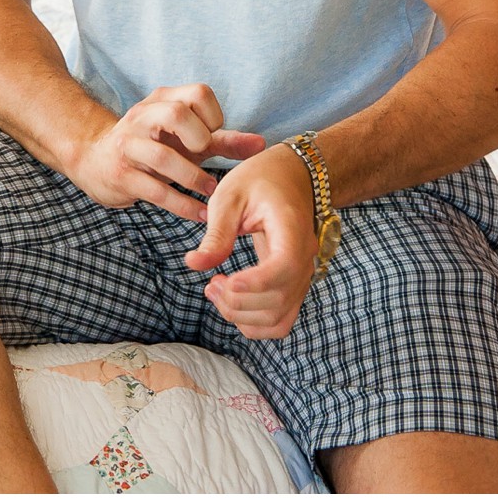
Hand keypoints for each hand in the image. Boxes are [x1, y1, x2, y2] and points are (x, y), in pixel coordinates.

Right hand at [72, 83, 264, 221]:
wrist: (95, 159)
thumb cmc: (153, 146)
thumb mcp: (187, 139)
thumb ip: (224, 140)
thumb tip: (262, 144)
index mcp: (162, 100)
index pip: (197, 93)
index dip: (213, 116)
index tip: (212, 137)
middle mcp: (142, 117)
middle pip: (176, 114)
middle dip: (198, 137)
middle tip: (204, 154)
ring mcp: (128, 145)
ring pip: (163, 157)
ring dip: (193, 178)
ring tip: (210, 190)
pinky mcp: (121, 175)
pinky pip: (156, 191)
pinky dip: (183, 205)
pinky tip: (201, 214)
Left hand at [184, 144, 318, 338]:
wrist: (290, 176)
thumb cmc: (260, 180)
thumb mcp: (230, 196)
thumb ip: (216, 233)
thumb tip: (194, 264)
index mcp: (292, 229)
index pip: (285, 267)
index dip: (255, 282)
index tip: (226, 281)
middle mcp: (304, 258)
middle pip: (278, 299)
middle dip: (237, 301)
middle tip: (210, 283)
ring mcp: (301, 276)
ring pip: (278, 319)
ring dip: (242, 316)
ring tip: (216, 290)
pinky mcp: (292, 286)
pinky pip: (279, 320)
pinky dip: (253, 322)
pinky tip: (231, 300)